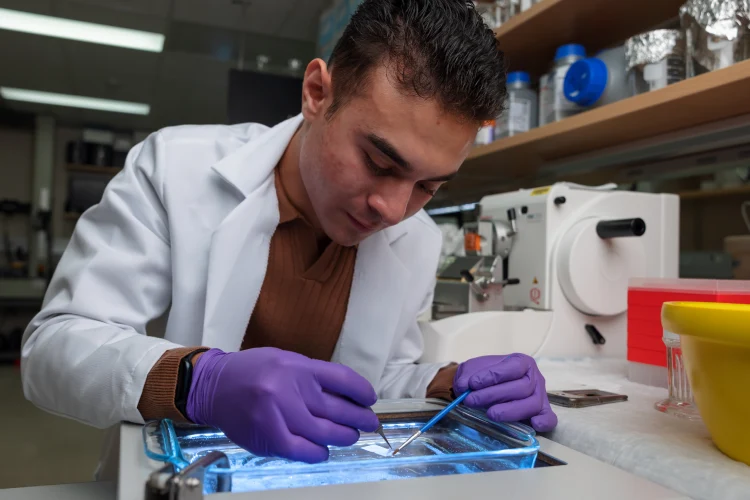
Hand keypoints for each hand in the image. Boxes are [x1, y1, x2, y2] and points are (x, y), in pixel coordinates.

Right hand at [186, 347, 379, 462]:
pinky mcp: (268, 436)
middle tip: (368, 423)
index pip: (342, 379)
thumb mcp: (286, 361)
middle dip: (359, 419)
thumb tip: (347, 395)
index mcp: (298, 367)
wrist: (213, 386)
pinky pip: (302, 451)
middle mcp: (290, 388)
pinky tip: (324, 451)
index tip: (370, 399)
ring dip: (343, 437)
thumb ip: (313, 377)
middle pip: (338, 409)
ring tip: (350, 436)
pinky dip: (318, 453)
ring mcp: (279, 414)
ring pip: (324, 433)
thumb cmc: (252, 372)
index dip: (362, 392)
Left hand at [453, 354, 556, 431]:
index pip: (512, 368)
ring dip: (509, 411)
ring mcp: (540, 396)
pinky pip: (550, 418)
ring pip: (532, 404)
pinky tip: (533, 424)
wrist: (487, 387)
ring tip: (490, 414)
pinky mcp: (542, 413)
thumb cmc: (483, 377)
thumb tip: (463, 387)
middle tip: (471, 401)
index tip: (473, 384)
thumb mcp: (472, 370)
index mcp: (521, 362)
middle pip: (521, 387)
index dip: (493, 376)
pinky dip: (544, 422)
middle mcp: (535, 378)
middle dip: (494, 395)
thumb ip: (467, 375)